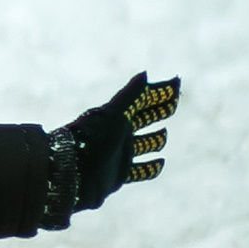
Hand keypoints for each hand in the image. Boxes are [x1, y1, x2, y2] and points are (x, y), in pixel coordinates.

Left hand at [45, 69, 178, 227]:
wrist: (72, 172)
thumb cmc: (91, 139)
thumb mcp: (113, 115)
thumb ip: (130, 96)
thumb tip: (145, 74)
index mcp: (118, 116)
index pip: (143, 100)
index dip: (159, 93)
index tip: (176, 84)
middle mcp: (120, 133)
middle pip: (145, 119)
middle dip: (159, 111)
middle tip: (174, 103)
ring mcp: (121, 153)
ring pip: (144, 144)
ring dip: (155, 139)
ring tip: (164, 134)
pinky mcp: (121, 173)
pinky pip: (141, 170)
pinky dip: (151, 167)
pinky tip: (161, 163)